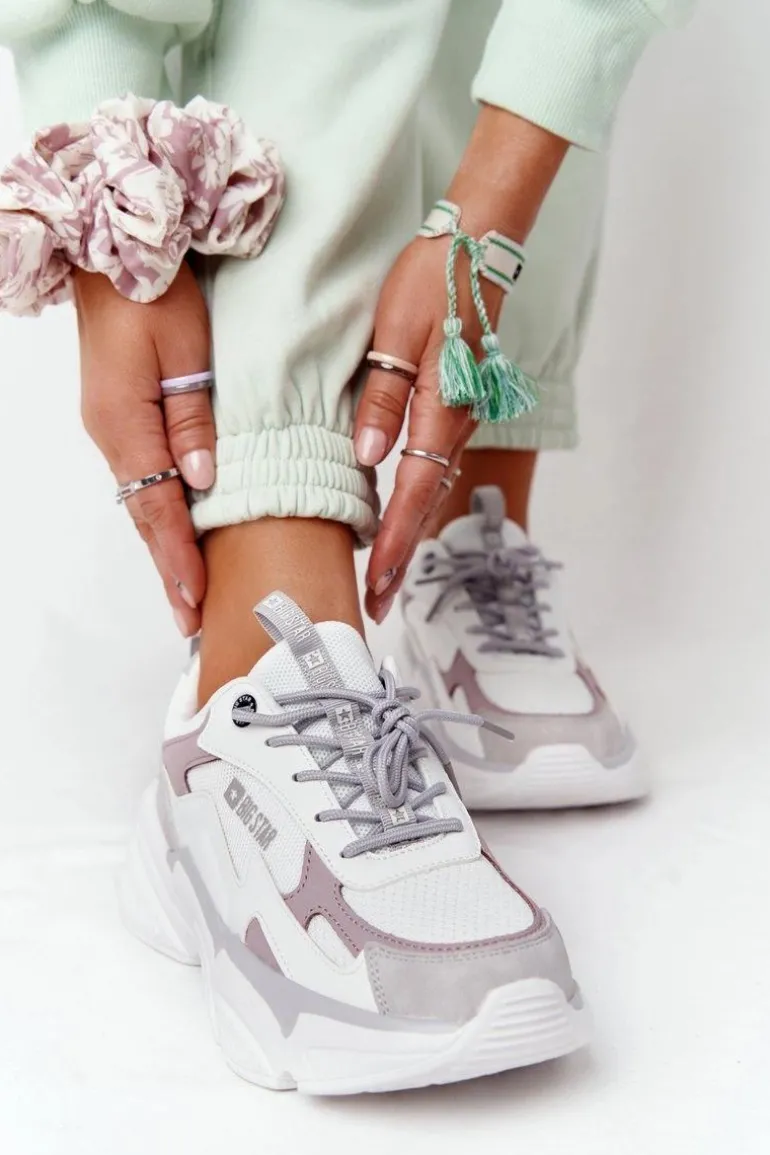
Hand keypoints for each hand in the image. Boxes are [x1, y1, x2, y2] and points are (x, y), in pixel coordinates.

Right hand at [74, 263, 214, 635]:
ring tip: (187, 591)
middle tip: (192, 619)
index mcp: (128, 424)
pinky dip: (161, 514)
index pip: (160, 508)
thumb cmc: (153, 291)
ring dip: (166, 547)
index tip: (196, 601)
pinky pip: (143, 478)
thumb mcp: (184, 352)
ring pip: (144, 501)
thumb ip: (194, 419)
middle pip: (147, 516)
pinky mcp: (119, 415)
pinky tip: (174, 532)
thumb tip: (203, 479)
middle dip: (170, 570)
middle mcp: (114, 434)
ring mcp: (112, 426)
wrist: (114, 251)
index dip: (180, 558)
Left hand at [354, 104, 569, 622]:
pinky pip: (432, 464)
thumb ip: (383, 397)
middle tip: (376, 604)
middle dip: (400, 556)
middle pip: (423, 504)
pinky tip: (395, 513)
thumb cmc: (433, 280)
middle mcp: (455, 424)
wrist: (479, 243)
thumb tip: (368, 458)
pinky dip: (413, 499)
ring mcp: (459, 417)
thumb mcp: (396, 334)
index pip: (411, 494)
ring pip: (429, 488)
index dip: (394, 546)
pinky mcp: (456, 404)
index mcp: (440, 410)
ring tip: (382, 573)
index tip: (378, 588)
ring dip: (406, 532)